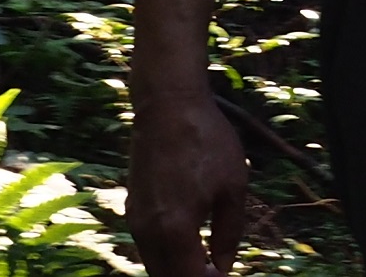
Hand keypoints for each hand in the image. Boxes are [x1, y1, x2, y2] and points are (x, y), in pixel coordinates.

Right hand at [126, 86, 257, 276]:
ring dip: (178, 270)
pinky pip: (148, 247)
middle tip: (218, 272)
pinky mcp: (132, 210)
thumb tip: (224, 267)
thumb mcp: (233, 186)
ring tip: (208, 265)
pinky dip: (167, 256)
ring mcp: (135, 222)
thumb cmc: (207, 141)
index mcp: (174, 229)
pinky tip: (190, 247)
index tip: (225, 276)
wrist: (167, 107)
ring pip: (155, 265)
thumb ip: (229, 233)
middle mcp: (147, 232)